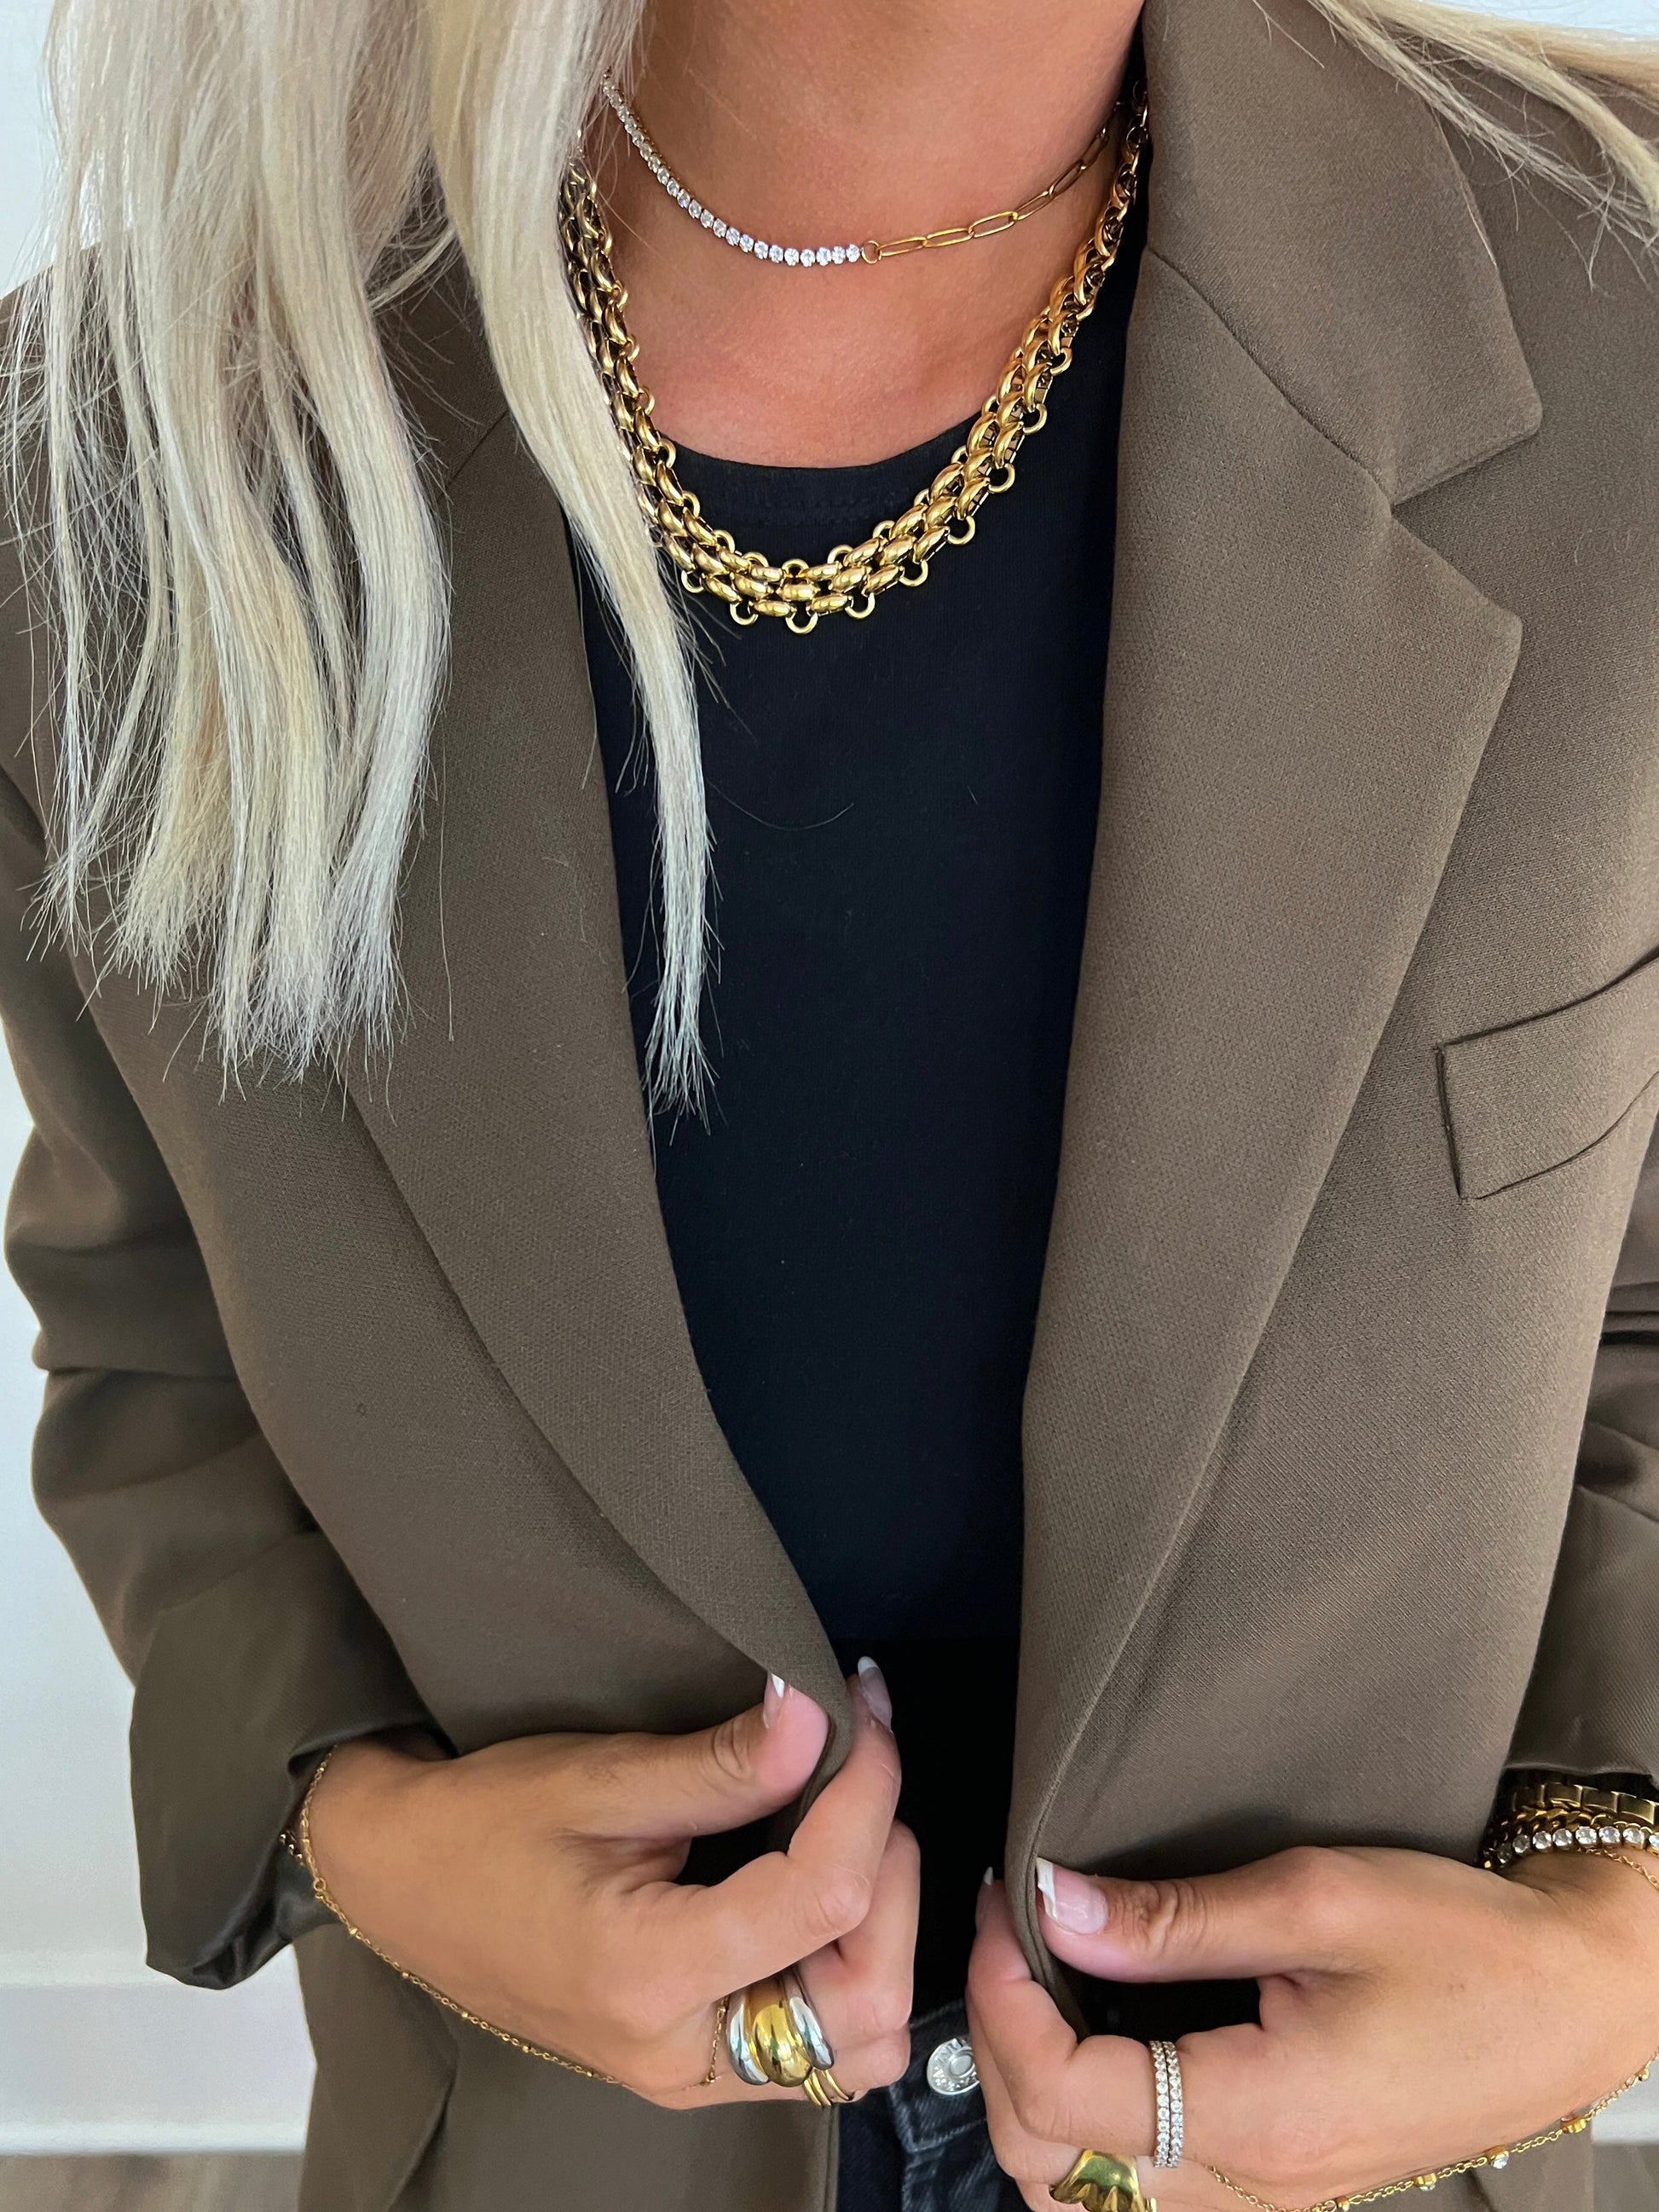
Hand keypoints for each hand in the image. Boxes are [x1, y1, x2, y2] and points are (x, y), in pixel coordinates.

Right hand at [306, 1664, 916, 2105]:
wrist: (399, 1880)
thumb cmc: (482, 1825)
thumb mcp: (601, 1775)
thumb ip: (724, 1761)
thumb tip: (822, 1714)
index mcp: (650, 1976)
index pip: (825, 1900)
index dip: (869, 1795)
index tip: (865, 1714)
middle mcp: (680, 2053)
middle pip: (870, 2003)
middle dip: (894, 1881)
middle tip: (867, 1776)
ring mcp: (689, 2072)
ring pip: (859, 2043)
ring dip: (883, 1933)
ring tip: (850, 1828)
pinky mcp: (693, 2061)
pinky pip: (819, 2043)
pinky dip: (849, 1965)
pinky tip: (823, 1879)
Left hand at [967, 1842, 1658, 2211]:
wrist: (1574, 2000)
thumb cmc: (1468, 1943)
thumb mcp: (1317, 1898)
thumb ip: (1174, 1917)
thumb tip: (1055, 1907)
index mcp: (1258, 2118)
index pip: (1061, 2093)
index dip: (999, 1996)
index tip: (1001, 1904)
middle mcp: (1255, 2186)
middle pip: (1052, 2167)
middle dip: (998, 2050)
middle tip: (1008, 1940)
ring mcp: (1271, 2198)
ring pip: (1091, 2196)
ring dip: (1039, 2099)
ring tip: (1042, 1986)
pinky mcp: (1285, 2183)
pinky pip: (1149, 2188)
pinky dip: (1095, 2126)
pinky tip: (1104, 2034)